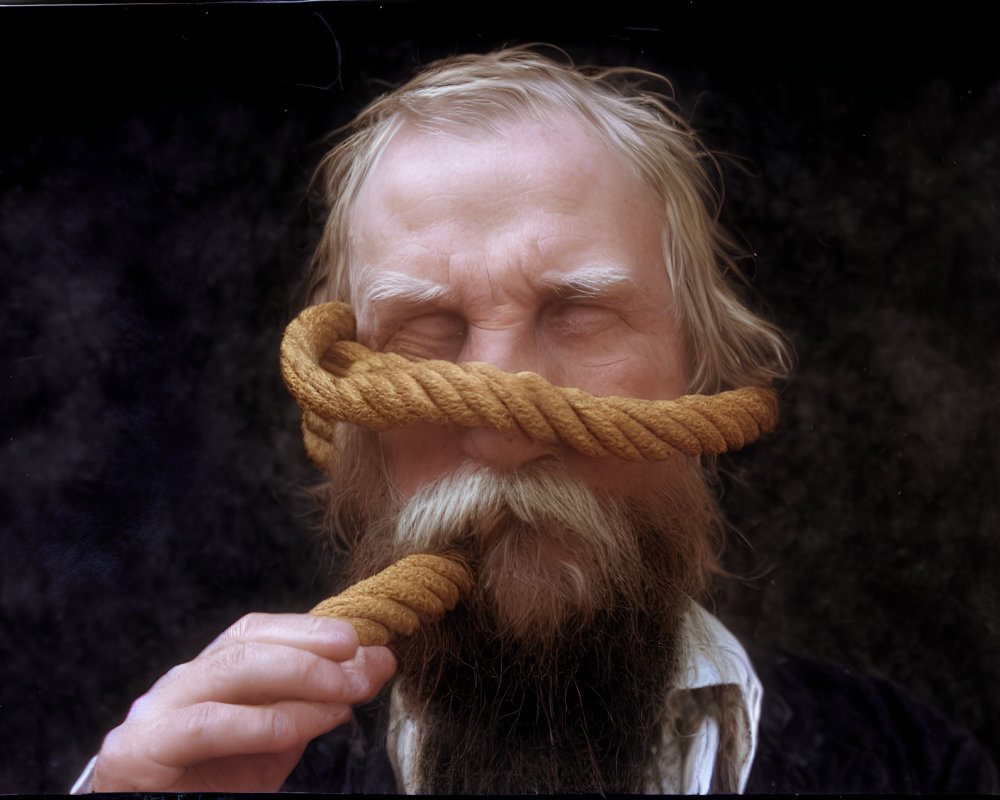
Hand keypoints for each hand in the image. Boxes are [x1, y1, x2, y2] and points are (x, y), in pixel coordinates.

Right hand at [91, 613, 395, 791]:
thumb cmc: (220, 787)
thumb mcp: (279, 739)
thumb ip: (320, 700)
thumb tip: (378, 661)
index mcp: (207, 675)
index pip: (256, 632)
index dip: (309, 630)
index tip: (362, 642)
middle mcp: (178, 685)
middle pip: (245, 643)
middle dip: (311, 649)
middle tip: (362, 666)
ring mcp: (153, 714)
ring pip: (230, 671)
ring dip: (297, 678)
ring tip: (343, 696)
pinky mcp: (136, 752)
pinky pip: (205, 725)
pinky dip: (257, 722)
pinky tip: (293, 729)